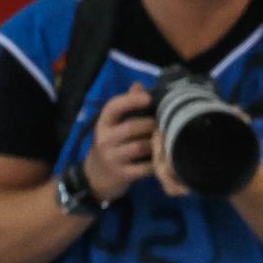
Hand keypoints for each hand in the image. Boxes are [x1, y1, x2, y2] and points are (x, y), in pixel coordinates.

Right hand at [84, 87, 158, 204]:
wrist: (96, 177)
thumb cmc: (110, 145)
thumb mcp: (112, 125)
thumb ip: (126, 106)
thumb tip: (140, 85)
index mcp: (103, 123)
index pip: (113, 107)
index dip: (131, 100)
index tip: (149, 98)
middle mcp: (105, 139)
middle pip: (132, 127)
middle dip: (151, 124)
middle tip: (164, 124)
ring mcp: (113, 158)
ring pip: (140, 147)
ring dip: (156, 142)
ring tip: (166, 139)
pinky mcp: (123, 175)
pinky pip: (145, 167)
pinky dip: (157, 162)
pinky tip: (163, 158)